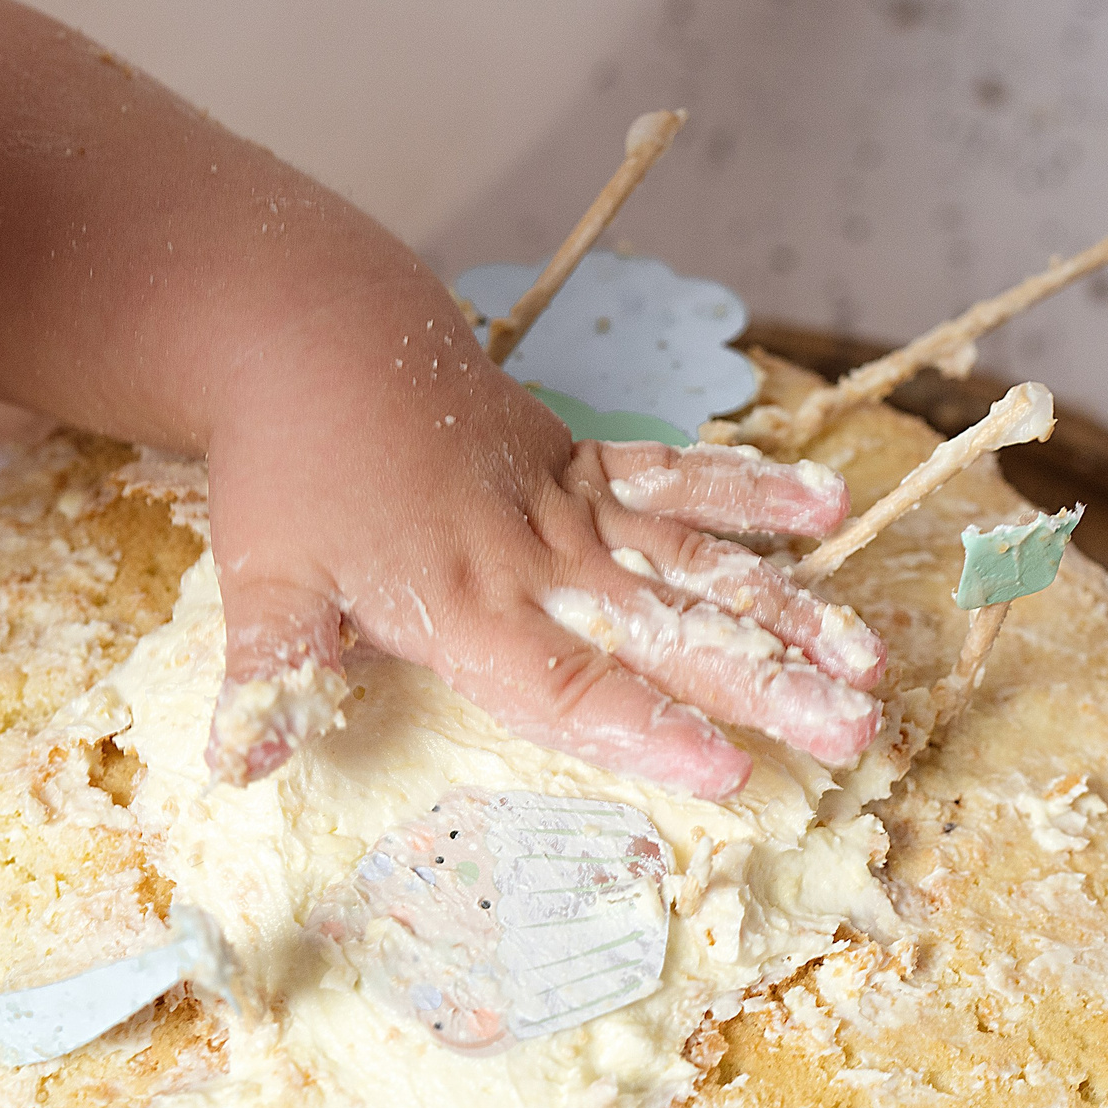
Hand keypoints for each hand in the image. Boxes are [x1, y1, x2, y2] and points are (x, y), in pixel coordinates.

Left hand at [204, 288, 883, 798]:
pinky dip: (749, 489)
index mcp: (462, 604)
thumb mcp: (264, 576)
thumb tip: (239, 769)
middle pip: (667, 630)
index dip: (648, 733)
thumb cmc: (286, 470)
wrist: (310, 335)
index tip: (728, 772)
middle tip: (850, 727)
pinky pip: (676, 475)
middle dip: (764, 683)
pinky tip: (828, 504)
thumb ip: (273, 672)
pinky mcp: (577, 458)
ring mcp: (565, 502)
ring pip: (696, 558)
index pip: (568, 686)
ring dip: (785, 607)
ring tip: (868, 652)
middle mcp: (533, 557)